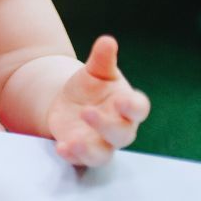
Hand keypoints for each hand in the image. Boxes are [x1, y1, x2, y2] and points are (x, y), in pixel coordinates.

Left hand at [46, 35, 150, 165]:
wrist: (71, 102)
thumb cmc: (92, 86)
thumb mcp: (95, 70)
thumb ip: (102, 58)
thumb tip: (107, 40)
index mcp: (127, 104)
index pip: (138, 108)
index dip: (133, 107)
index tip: (123, 101)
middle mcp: (119, 127)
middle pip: (121, 133)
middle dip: (106, 125)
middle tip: (88, 112)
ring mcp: (100, 142)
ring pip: (102, 153)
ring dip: (89, 150)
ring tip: (74, 143)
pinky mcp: (82, 150)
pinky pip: (80, 159)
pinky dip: (72, 156)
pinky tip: (61, 147)